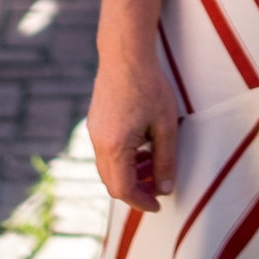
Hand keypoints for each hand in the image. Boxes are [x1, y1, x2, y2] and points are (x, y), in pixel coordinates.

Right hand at [87, 48, 181, 212]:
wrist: (125, 53)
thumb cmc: (149, 86)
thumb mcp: (165, 126)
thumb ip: (165, 160)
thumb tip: (166, 188)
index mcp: (114, 147)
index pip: (124, 190)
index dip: (142, 202)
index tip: (158, 205)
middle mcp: (98, 142)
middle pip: (112, 183)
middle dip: (135, 190)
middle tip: (158, 187)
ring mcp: (93, 132)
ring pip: (108, 168)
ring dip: (129, 174)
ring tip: (153, 165)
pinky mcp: (94, 122)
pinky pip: (105, 152)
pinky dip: (122, 159)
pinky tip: (141, 147)